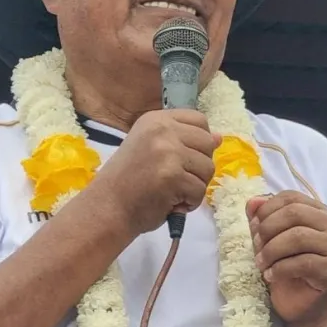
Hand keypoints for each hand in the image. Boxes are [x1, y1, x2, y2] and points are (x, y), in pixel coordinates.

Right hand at [93, 109, 220, 235]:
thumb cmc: (128, 180)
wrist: (107, 206)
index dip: (200, 141)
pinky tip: (171, 203)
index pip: (199, 120)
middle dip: (199, 166)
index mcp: (156, 119)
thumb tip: (219, 138)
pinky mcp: (172, 176)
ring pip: (207, 168)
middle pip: (208, 143)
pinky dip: (190, 203)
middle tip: (178, 179)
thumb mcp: (152, 148)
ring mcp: (168, 152)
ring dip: (195, 185)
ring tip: (173, 192)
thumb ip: (183, 140)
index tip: (184, 157)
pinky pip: (200, 190)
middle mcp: (162, 130)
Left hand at [248, 191, 326, 326]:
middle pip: (294, 213)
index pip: (291, 197)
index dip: (268, 209)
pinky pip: (303, 262)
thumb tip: (252, 201)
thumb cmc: (286, 266)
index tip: (253, 226)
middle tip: (255, 246)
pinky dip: (279, 269)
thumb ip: (261, 218)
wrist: (301, 303)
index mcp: (318, 211)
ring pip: (298, 237)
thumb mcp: (268, 238)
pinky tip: (270, 276)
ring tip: (261, 263)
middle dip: (268, 229)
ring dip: (271, 250)